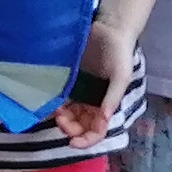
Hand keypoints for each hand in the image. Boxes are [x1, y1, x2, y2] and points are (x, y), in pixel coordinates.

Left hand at [58, 17, 133, 142]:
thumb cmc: (120, 53)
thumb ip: (112, 97)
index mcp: (106, 106)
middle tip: (61, 121)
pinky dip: (55, 104)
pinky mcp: (70, 81)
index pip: (97, 132)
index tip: (72, 142)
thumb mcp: (121, 76)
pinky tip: (50, 102)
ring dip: (61, 119)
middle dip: (70, 129)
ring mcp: (81, 93)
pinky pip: (61, 98)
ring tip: (55, 111)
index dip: (86, 141)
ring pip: (69, 116)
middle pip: (80, 127)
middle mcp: (93, 103)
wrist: (109, 29)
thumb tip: (104, 120)